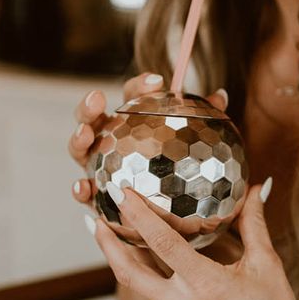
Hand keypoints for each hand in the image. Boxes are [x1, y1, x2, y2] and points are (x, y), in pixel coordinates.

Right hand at [67, 73, 228, 209]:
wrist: (170, 217)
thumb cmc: (181, 176)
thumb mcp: (194, 150)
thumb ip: (204, 123)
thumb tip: (220, 96)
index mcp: (132, 122)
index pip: (132, 96)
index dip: (141, 86)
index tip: (157, 82)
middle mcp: (109, 141)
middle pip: (92, 117)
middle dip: (89, 106)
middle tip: (97, 97)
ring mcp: (97, 167)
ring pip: (79, 149)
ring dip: (77, 139)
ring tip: (85, 134)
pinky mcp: (95, 196)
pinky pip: (83, 192)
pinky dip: (80, 189)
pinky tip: (83, 187)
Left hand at [87, 180, 298, 299]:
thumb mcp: (267, 264)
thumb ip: (254, 223)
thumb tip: (256, 188)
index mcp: (206, 286)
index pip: (162, 246)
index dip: (140, 218)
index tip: (124, 195)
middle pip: (130, 274)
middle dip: (107, 246)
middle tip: (93, 220)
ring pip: (142, 289)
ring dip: (126, 262)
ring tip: (115, 237)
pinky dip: (150, 280)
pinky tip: (151, 265)